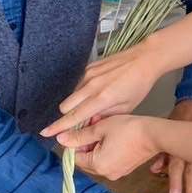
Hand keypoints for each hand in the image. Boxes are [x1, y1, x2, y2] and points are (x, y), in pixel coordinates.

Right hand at [42, 38, 165, 141]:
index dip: (59, 127)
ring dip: (76, 104)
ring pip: (71, 96)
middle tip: (83, 121)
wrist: (144, 59)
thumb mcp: (125, 108)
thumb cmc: (138, 85)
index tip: (47, 133)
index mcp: (102, 98)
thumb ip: (104, 117)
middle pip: (65, 107)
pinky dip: (82, 93)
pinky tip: (98, 91)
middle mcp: (91, 86)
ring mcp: (88, 74)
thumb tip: (88, 125)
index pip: (74, 116)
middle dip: (69, 116)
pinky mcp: (89, 67)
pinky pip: (78, 85)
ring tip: (94, 105)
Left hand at [59, 114, 161, 181]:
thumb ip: (78, 135)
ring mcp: (117, 172)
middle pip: (86, 160)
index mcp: (97, 165)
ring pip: (97, 159)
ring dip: (95, 144)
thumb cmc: (129, 129)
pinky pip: (108, 160)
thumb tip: (60, 139)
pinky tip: (112, 135)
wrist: (155, 134)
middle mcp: (106, 174)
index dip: (73, 143)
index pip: (75, 158)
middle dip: (85, 143)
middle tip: (91, 125)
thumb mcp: (100, 128)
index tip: (78, 129)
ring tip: (102, 127)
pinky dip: (106, 149)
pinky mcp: (125, 168)